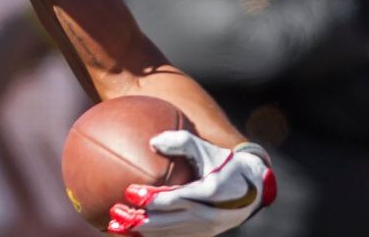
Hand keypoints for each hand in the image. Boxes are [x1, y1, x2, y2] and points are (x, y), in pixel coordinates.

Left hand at [107, 132, 275, 236]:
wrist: (252, 188)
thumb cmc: (222, 163)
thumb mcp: (205, 147)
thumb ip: (180, 141)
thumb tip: (152, 142)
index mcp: (212, 192)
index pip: (178, 198)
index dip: (153, 199)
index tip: (129, 192)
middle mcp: (210, 215)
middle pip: (170, 222)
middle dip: (140, 220)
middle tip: (116, 212)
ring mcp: (207, 229)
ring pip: (170, 234)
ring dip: (142, 232)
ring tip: (115, 227)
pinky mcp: (203, 236)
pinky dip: (152, 236)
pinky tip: (130, 233)